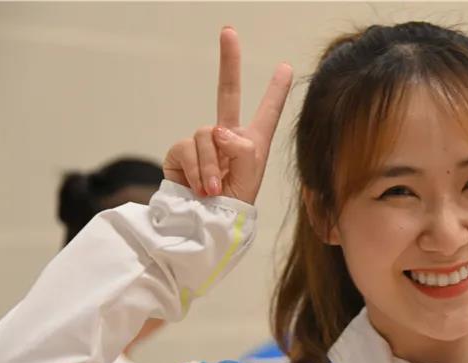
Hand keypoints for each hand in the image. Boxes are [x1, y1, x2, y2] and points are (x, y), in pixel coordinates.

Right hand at [163, 27, 291, 204]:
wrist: (206, 225)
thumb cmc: (234, 205)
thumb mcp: (250, 176)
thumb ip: (241, 148)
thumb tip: (217, 130)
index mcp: (252, 143)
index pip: (267, 112)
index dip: (276, 91)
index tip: (286, 68)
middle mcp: (227, 137)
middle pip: (226, 92)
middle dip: (228, 62)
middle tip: (229, 31)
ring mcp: (203, 143)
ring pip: (207, 134)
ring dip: (212, 165)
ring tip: (214, 188)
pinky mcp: (180, 152)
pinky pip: (189, 148)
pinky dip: (197, 169)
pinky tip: (201, 187)